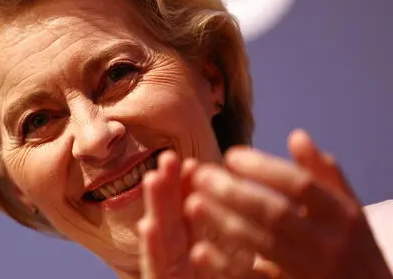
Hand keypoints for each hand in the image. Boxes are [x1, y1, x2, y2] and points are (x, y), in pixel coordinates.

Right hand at [138, 150, 279, 278]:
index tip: (191, 163)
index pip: (193, 224)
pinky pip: (157, 272)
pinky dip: (152, 251)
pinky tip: (147, 225)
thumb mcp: (246, 271)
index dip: (190, 193)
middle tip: (168, 157)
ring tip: (153, 178)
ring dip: (157, 210)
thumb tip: (275, 224)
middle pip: (174, 228)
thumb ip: (250, 250)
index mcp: (200, 266)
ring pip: (161, 244)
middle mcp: (183, 270)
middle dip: (168, 191)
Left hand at [185, 129, 391, 278]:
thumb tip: (296, 136)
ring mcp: (312, 271)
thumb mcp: (349, 209)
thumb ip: (323, 173)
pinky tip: (200, 250)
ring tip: (193, 203)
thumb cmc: (354, 248)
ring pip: (260, 243)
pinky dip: (226, 265)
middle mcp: (329, 243)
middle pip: (274, 212)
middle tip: (201, 176)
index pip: (299, 184)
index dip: (262, 168)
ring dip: (223, 222)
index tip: (230, 155)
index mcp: (343, 215)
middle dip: (233, 192)